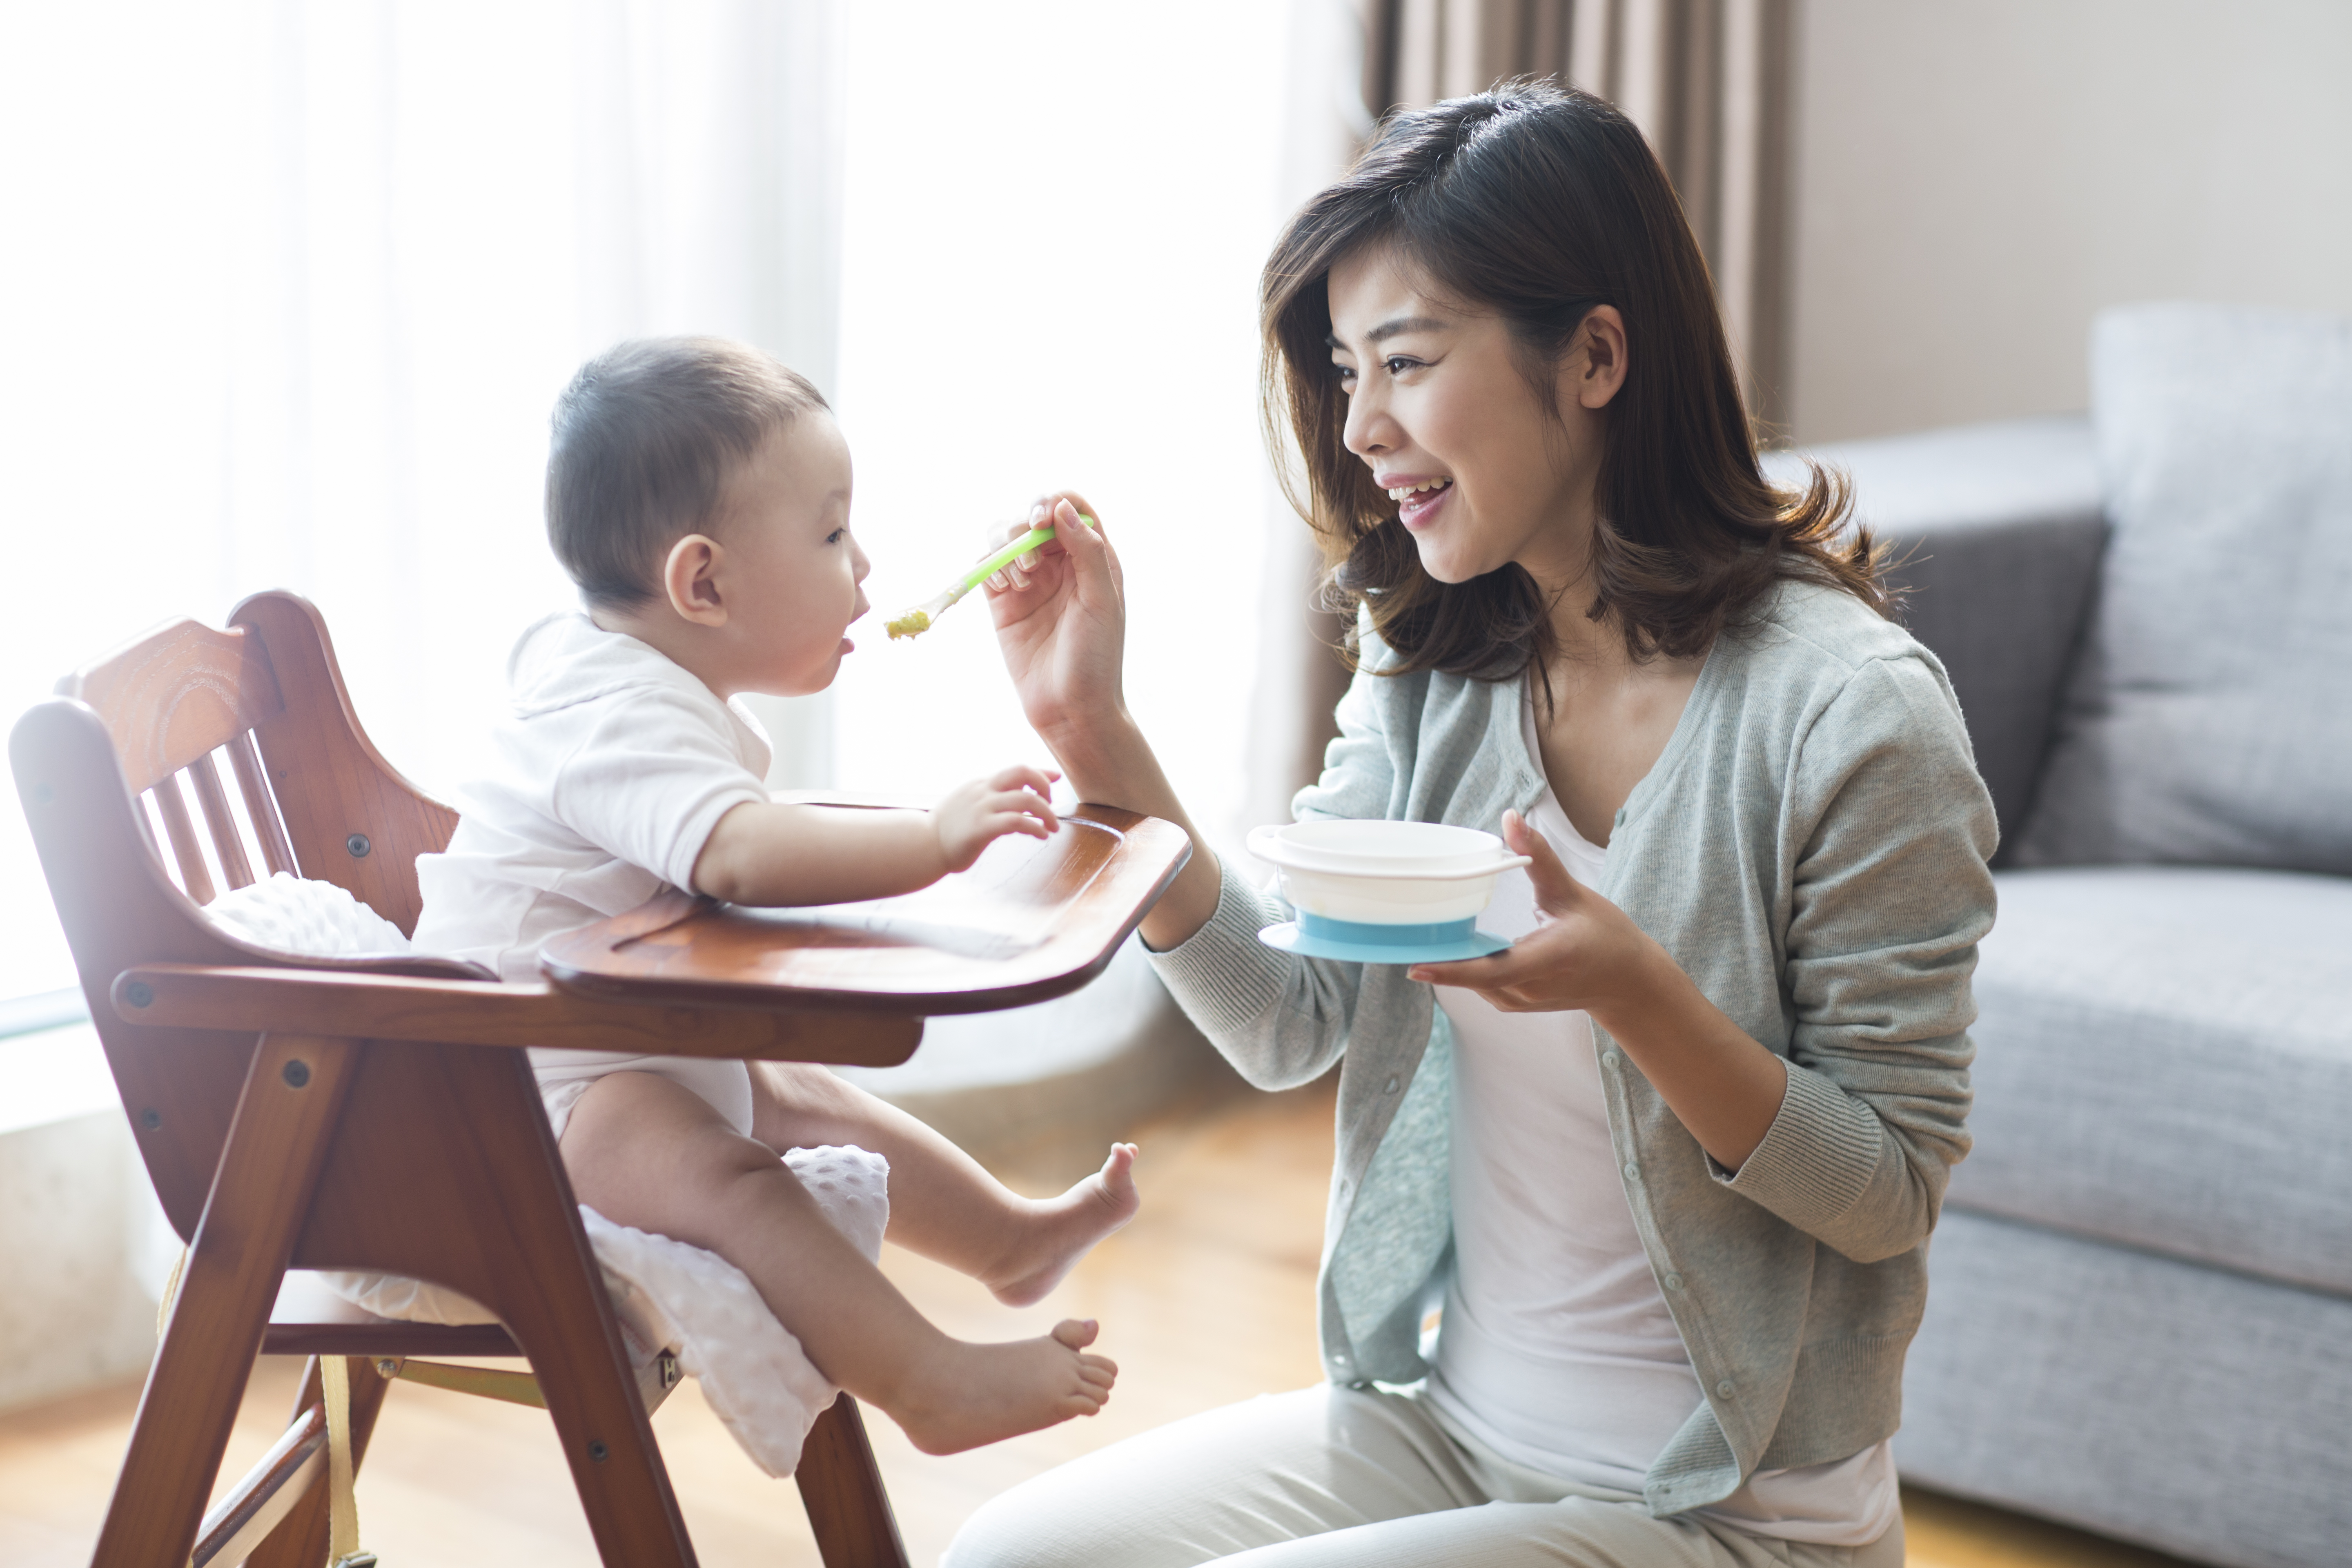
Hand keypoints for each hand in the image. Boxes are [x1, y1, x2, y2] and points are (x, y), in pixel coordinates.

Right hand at [928, 765, 1060, 872]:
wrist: (924, 845)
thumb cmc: (949, 829)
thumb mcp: (971, 804)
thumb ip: (994, 797)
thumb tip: (1022, 793)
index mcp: (981, 783)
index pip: (1017, 769)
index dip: (1040, 772)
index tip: (1055, 779)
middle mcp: (983, 791)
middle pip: (1023, 772)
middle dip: (1044, 785)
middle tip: (1051, 804)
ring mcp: (982, 808)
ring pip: (1026, 798)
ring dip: (1047, 812)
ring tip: (1052, 827)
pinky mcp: (982, 828)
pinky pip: (1017, 821)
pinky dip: (1035, 827)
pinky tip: (1041, 836)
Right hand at [985, 494, 1127, 751]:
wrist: (1071, 709)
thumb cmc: (1096, 659)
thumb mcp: (1101, 602)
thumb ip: (1087, 552)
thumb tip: (1061, 508)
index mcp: (1094, 558)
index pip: (1072, 507)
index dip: (1053, 502)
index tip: (1041, 522)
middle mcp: (1061, 563)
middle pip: (1032, 516)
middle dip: (1024, 527)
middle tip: (1032, 564)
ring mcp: (1031, 581)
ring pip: (1005, 536)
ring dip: (1006, 548)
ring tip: (1019, 582)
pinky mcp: (1004, 601)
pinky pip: (988, 565)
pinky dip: (990, 567)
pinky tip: (1005, 589)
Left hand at [1406, 809, 1670, 1020]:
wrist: (1627, 983)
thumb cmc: (1606, 937)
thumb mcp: (1573, 893)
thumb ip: (1538, 858)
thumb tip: (1511, 819)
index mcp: (1546, 961)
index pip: (1491, 972)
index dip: (1452, 972)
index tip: (1415, 967)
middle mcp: (1528, 989)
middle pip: (1472, 975)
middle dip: (1438, 954)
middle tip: (1399, 928)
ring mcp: (1518, 1001)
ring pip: (1472, 980)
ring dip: (1449, 959)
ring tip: (1418, 931)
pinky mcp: (1512, 1001)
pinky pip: (1478, 983)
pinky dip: (1463, 965)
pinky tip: (1450, 943)